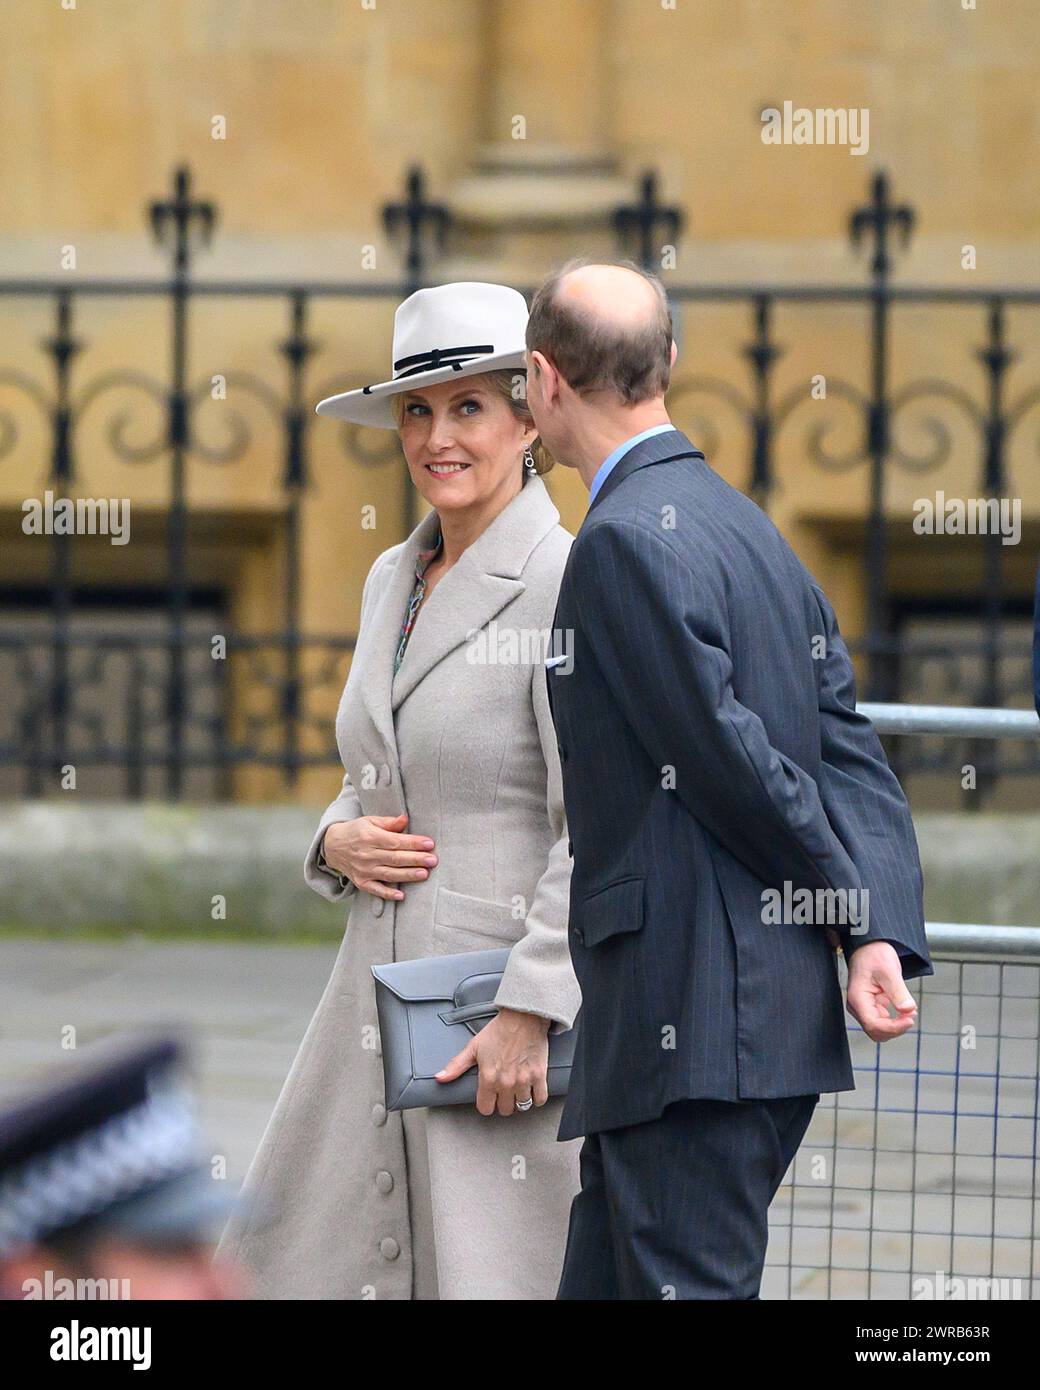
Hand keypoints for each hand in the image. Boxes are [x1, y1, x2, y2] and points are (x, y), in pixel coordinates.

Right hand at [321, 813, 436, 900]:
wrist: (332, 846)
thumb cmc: (356, 831)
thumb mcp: (370, 821)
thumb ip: (389, 822)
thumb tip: (405, 819)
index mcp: (370, 837)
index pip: (396, 841)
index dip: (413, 843)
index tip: (429, 844)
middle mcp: (367, 855)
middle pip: (395, 858)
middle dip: (416, 859)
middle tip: (433, 860)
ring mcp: (364, 870)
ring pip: (389, 874)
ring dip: (407, 875)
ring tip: (424, 874)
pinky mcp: (361, 882)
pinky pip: (376, 890)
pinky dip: (387, 894)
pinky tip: (401, 896)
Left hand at [435, 1007, 551, 1115]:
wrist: (523, 1017)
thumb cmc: (498, 1030)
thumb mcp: (473, 1047)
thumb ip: (456, 1066)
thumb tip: (440, 1078)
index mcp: (488, 1077)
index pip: (485, 1109)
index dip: (486, 1104)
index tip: (489, 1097)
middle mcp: (505, 1082)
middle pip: (505, 1110)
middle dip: (503, 1102)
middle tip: (504, 1091)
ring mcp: (523, 1080)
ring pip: (522, 1106)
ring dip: (519, 1100)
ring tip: (518, 1089)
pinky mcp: (539, 1076)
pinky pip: (540, 1099)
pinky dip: (536, 1097)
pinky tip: (532, 1090)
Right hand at [845, 940, 917, 1041]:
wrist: (869, 946)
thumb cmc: (874, 954)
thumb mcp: (889, 970)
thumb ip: (898, 992)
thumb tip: (908, 1010)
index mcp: (858, 998)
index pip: (873, 1025)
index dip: (893, 1027)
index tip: (909, 1019)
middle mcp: (857, 1006)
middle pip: (876, 1031)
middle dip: (895, 1028)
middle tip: (911, 1014)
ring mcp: (863, 1007)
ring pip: (879, 1029)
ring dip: (896, 1025)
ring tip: (909, 1011)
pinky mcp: (870, 1006)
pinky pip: (882, 1022)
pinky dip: (895, 1020)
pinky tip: (904, 1010)